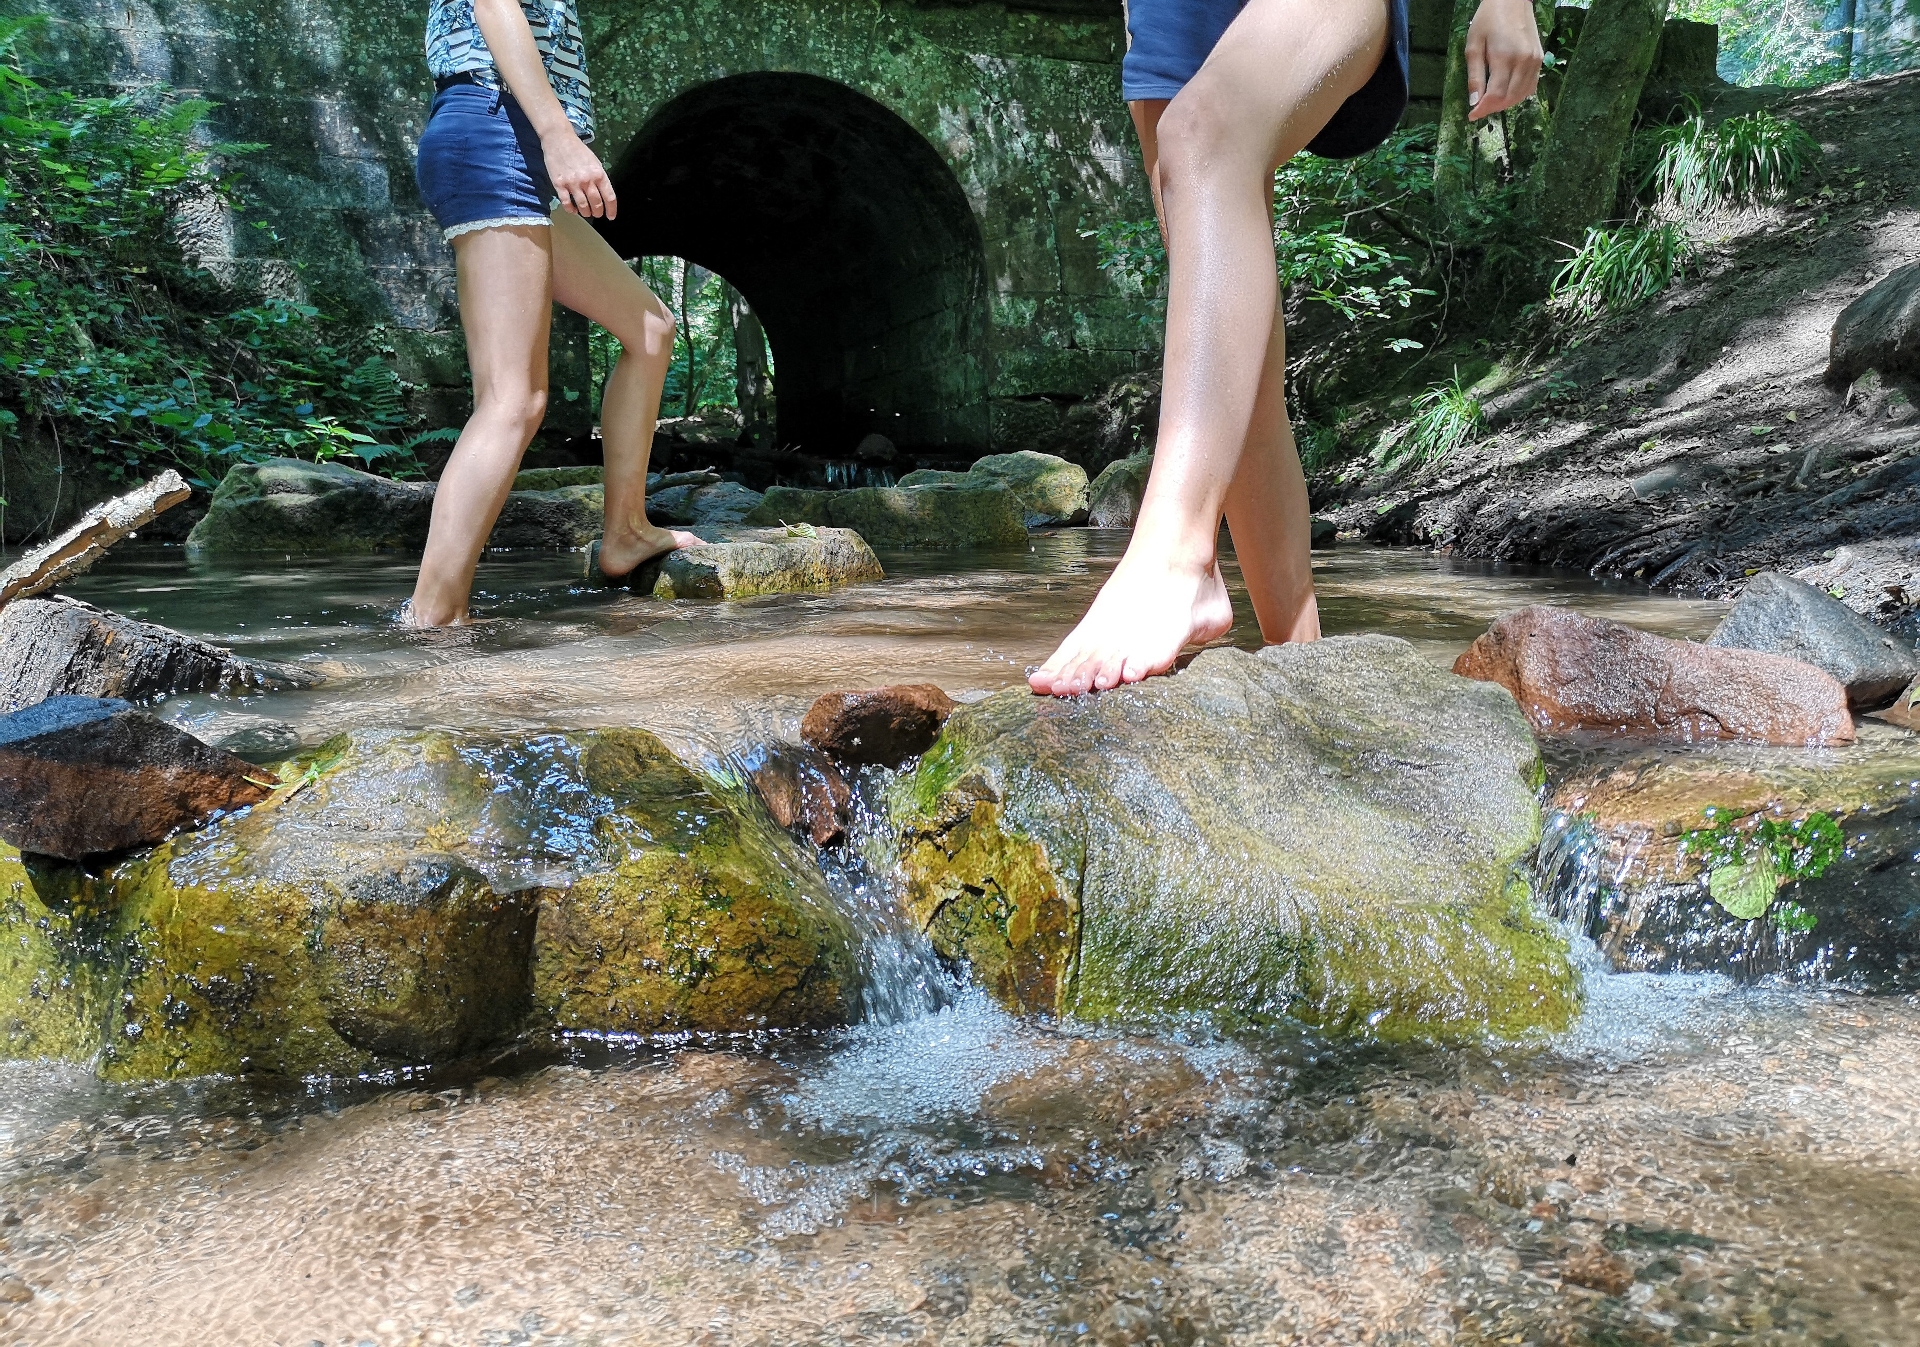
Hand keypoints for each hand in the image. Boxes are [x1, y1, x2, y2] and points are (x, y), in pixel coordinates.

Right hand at [540, 126, 616, 218]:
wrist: (559, 139)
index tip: (611, 216)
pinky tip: (573, 210)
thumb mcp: (595, 162)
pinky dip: (571, 210)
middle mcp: (587, 180)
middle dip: (597, 212)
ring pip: (582, 206)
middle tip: (596, 214)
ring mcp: (573, 183)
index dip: (611, 210)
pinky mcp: (559, 184)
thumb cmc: (578, 150)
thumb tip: (603, 194)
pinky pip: (566, 203)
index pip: (609, 197)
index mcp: (599, 174)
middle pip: (596, 204)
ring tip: (585, 213)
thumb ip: (599, 178)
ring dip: (585, 212)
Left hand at [1466, 0, 1543, 121]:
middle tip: (1479, 109)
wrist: (1512, 0)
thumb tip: (1474, 102)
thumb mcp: (1474, 46)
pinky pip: (1531, 85)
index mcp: (1505, 57)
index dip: (1483, 109)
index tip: (1472, 116)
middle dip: (1493, 108)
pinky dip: (1518, 95)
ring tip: (1491, 102)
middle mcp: (1524, 61)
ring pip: (1522, 94)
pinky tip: (1506, 93)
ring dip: (1506, 103)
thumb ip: (1475, 76)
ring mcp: (1535, 61)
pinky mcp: (1540, 59)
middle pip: (1510, 98)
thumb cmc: (1488, 20)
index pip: (1496, 95)